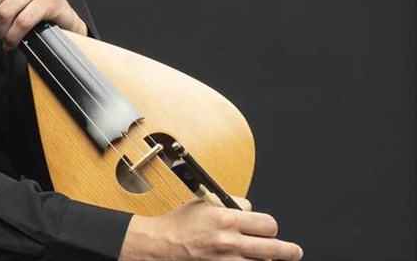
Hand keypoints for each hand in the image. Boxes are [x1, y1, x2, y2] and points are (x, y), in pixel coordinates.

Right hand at [120, 198, 302, 259]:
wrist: (163, 245)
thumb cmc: (181, 224)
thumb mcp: (205, 203)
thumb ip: (232, 205)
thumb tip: (252, 211)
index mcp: (226, 219)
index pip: (267, 224)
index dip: (270, 226)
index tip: (269, 229)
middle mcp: (230, 241)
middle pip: (274, 248)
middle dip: (288, 250)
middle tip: (294, 252)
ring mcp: (228, 260)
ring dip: (266, 259)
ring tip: (268, 257)